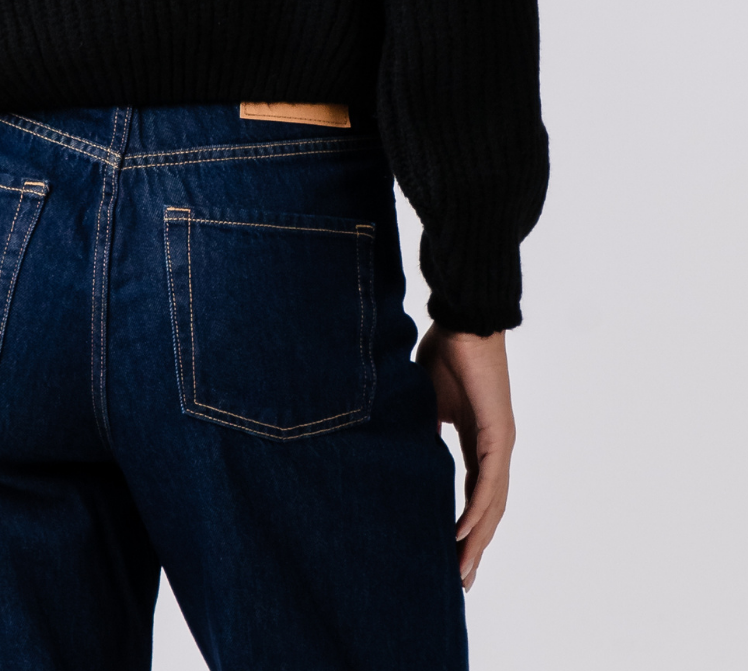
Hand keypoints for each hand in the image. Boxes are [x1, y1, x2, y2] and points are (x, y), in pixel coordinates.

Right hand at [415, 323, 514, 590]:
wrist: (464, 321)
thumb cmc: (447, 351)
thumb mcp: (427, 401)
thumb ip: (423, 429)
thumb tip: (403, 452)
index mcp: (479, 440)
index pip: (475, 495)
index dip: (465, 527)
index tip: (450, 555)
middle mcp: (495, 448)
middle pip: (488, 509)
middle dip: (475, 547)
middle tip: (459, 582)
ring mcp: (499, 442)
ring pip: (492, 504)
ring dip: (477, 539)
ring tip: (462, 570)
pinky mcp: (498, 433)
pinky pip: (488, 482)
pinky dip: (476, 510)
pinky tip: (464, 533)